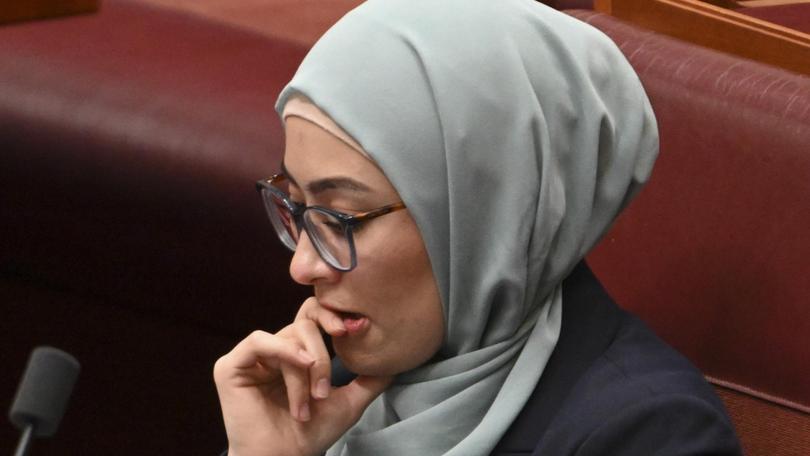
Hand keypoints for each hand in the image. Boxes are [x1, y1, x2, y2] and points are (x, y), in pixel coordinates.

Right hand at [214, 297, 391, 455]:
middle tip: (325, 391)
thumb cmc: (313, 434)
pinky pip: (259, 340)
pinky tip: (299, 367)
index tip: (355, 329)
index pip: (314, 316)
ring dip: (306, 370)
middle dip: (322, 356)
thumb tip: (394, 359)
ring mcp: (252, 357)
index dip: (333, 315)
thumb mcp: (349, 401)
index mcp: (296, 352)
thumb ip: (369, 378)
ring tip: (311, 400)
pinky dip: (284, 351)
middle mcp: (273, 349)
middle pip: (305, 324)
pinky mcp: (231, 366)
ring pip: (288, 337)